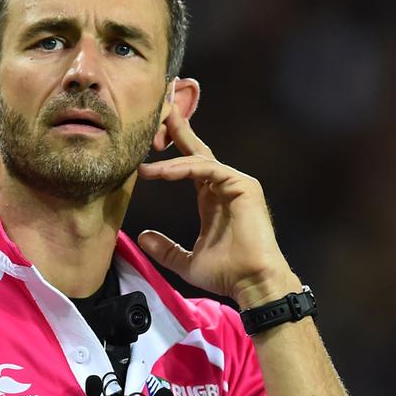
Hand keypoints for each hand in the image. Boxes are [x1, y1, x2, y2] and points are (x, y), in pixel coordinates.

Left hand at [137, 104, 300, 308]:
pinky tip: (162, 173)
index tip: (151, 135)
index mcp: (211, 197)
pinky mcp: (242, 185)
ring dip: (169, 159)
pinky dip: (183, 169)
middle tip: (158, 112)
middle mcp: (223, 185)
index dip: (172, 147)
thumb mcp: (186, 261)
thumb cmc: (226, 274)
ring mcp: (234, 183)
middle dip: (176, 129)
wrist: (252, 284)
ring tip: (145, 168)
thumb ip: (165, 249)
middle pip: (196, 150)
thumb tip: (143, 238)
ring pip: (198, 159)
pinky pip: (207, 169)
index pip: (189, 164)